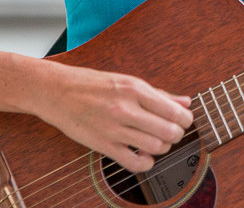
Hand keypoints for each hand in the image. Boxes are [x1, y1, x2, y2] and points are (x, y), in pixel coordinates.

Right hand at [32, 61, 194, 172]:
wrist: (57, 91)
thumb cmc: (93, 84)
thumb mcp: (129, 81)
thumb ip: (159, 94)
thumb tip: (186, 102)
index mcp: (135, 89)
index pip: (174, 111)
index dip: (185, 120)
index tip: (183, 121)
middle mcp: (126, 108)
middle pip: (168, 131)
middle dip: (176, 135)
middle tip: (172, 133)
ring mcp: (114, 128)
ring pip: (155, 147)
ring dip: (162, 148)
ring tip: (157, 142)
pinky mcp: (103, 145)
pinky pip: (133, 163)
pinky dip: (145, 163)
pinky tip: (144, 156)